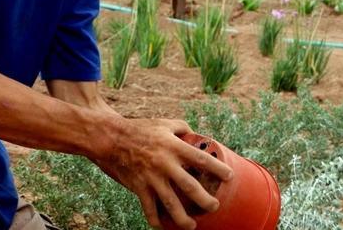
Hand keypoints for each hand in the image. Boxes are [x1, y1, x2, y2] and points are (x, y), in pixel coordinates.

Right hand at [91, 117, 233, 229]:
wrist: (113, 139)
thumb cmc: (142, 129)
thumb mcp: (165, 124)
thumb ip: (183, 128)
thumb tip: (197, 136)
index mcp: (174, 147)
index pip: (201, 159)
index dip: (217, 169)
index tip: (229, 177)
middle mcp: (165, 164)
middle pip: (189, 187)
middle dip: (204, 200)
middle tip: (214, 206)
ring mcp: (151, 178)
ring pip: (170, 203)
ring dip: (183, 218)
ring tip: (193, 225)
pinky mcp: (139, 187)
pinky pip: (148, 208)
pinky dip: (156, 220)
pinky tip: (164, 227)